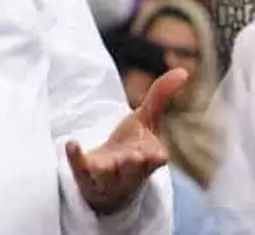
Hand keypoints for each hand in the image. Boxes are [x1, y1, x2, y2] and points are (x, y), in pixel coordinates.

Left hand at [66, 68, 187, 214]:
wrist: (110, 182)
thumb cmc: (133, 147)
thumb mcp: (146, 120)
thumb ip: (160, 96)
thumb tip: (183, 71)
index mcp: (148, 158)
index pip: (155, 159)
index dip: (156, 158)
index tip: (160, 156)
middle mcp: (129, 171)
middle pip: (133, 170)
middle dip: (134, 164)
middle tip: (134, 156)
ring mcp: (107, 176)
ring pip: (108, 175)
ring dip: (108, 169)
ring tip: (108, 163)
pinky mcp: (85, 175)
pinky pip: (80, 169)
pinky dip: (76, 158)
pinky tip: (72, 144)